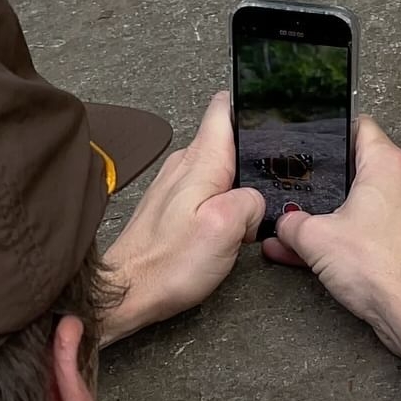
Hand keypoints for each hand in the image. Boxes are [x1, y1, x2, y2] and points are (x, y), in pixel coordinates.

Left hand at [101, 92, 264, 346]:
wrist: (127, 292)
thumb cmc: (169, 264)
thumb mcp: (225, 227)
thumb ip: (251, 201)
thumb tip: (256, 202)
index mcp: (201, 161)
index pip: (225, 108)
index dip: (252, 109)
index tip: (273, 124)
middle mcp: (185, 165)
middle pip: (229, 142)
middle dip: (253, 161)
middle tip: (268, 190)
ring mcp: (177, 186)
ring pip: (221, 171)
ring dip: (238, 188)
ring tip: (248, 216)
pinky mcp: (173, 208)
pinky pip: (208, 194)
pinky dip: (223, 206)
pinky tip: (227, 228)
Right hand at [262, 115, 400, 365]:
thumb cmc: (379, 268)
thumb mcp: (315, 240)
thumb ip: (291, 225)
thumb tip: (283, 225)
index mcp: (388, 165)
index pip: (359, 127)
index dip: (331, 132)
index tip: (310, 143)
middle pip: (360, 171)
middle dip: (327, 185)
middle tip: (300, 193)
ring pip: (365, 206)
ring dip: (334, 218)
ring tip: (302, 233)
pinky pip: (375, 231)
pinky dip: (350, 238)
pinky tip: (321, 257)